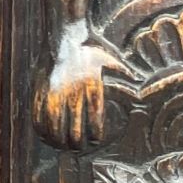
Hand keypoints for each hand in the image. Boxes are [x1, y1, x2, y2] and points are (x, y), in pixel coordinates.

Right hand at [33, 26, 129, 148]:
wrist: (65, 35)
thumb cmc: (91, 48)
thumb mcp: (112, 61)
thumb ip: (126, 76)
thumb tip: (144, 89)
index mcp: (92, 89)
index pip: (95, 122)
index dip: (95, 136)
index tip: (95, 140)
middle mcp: (72, 94)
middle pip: (74, 130)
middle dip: (76, 143)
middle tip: (78, 147)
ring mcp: (54, 93)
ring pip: (54, 128)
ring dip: (57, 140)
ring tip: (61, 145)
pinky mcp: (40, 90)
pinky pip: (38, 116)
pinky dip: (41, 129)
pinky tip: (45, 135)